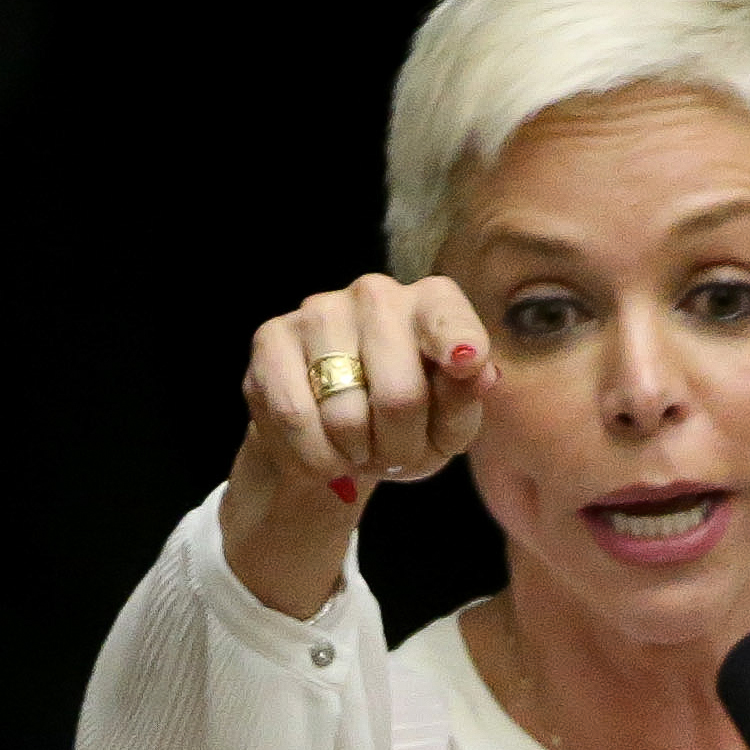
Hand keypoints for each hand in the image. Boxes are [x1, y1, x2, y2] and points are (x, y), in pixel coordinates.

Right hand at [220, 274, 497, 618]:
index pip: (447, 318)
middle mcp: (376, 294)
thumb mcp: (447, 428)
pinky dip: (316, 456)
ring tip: (359, 450)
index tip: (465, 362)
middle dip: (398, 447)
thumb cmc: (405, 426)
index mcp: (431, 305)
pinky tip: (324, 453)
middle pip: (399, 395)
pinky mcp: (270, 338)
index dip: (457, 342)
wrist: (334, 439)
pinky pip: (294, 416)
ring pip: (343, 412)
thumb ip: (463, 402)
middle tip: (394, 455)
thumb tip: (479, 372)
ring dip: (356, 454)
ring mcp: (320, 310)